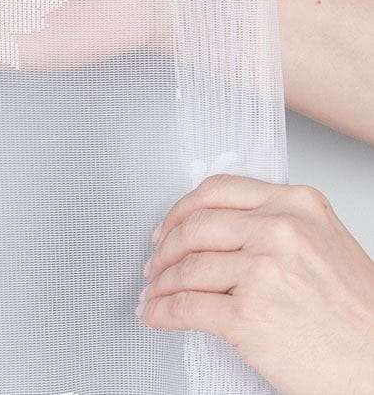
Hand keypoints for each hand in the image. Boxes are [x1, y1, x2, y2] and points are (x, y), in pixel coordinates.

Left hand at [139, 174, 373, 394]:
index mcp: (296, 205)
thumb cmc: (359, 316)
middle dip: (166, 247)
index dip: (182, 209)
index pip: (218, 191)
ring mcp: (263, 272)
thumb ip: (277, 226)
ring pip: (187, 268)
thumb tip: (219, 228)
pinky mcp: (249, 316)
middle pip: (195, 227)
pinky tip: (154, 314)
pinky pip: (187, 307)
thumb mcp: (324, 244)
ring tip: (154, 291)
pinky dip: (161, 311)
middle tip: (156, 262)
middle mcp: (279, 231)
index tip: (170, 225)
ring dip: (161, 282)